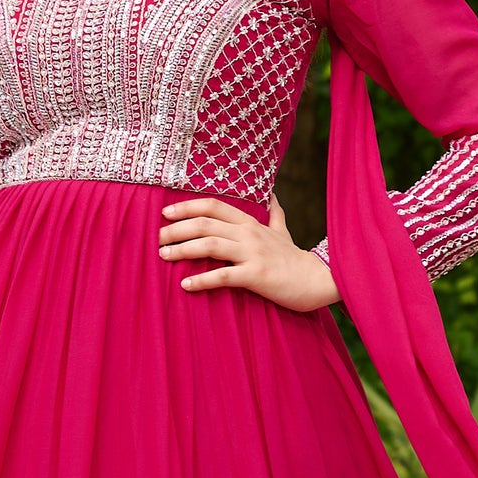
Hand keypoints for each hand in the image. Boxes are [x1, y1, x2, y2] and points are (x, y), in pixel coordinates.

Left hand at [158, 194, 340, 311]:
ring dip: (182, 250)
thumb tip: (272, 192)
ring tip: (163, 256)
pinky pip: (223, 276)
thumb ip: (274, 212)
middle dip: (177, 229)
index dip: (187, 207)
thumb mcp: (283, 230)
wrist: (319, 279)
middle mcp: (249, 234)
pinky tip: (185, 284)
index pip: (213, 206)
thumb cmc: (295, 258)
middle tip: (157, 238)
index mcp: (250, 222)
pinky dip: (201, 280)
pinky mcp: (256, 275)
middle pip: (205, 224)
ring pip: (210, 246)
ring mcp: (253, 253)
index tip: (165, 213)